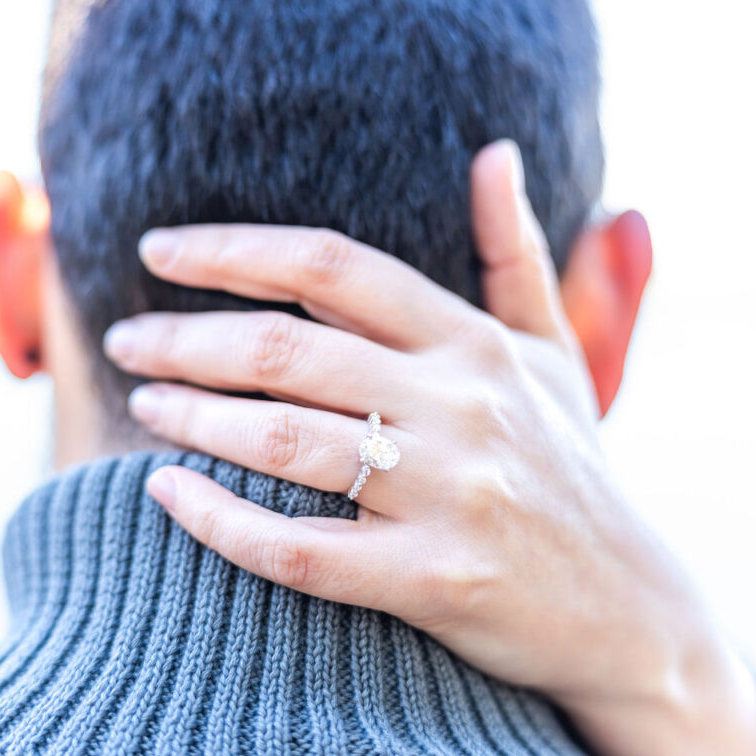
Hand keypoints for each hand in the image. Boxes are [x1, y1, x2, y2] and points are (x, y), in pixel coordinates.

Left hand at [104, 141, 755, 755]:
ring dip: (192, 417)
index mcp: (475, 341)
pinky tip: (166, 496)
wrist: (627, 605)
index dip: (233, 250)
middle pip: (287, 351)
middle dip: (185, 339)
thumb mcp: (551, 350)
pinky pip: (299, 551)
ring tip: (142, 402)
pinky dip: (220, 523)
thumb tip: (495, 150)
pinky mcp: (435, 581)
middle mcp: (464, 405)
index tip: (159, 251)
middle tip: (127, 341)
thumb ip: (512, 251)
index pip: (331, 267)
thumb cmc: (571, 466)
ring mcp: (450, 495)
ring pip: (284, 442)